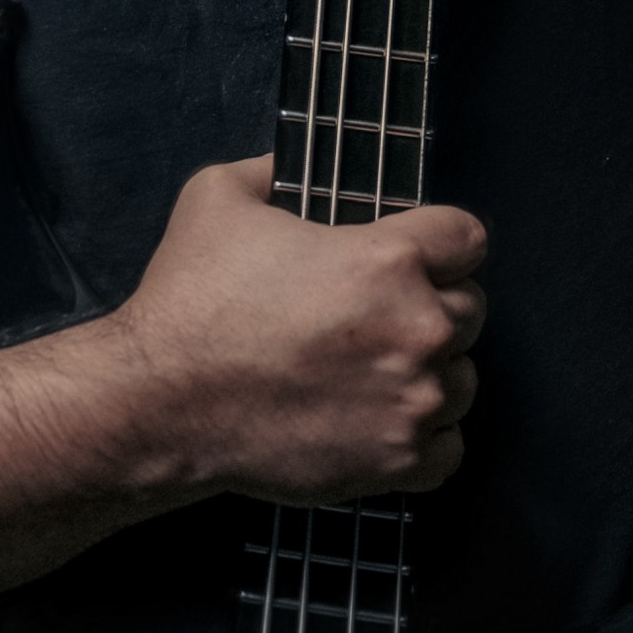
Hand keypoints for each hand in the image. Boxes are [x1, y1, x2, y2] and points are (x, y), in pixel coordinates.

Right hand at [116, 154, 485, 503]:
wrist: (161, 401)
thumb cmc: (192, 296)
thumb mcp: (219, 194)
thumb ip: (271, 171)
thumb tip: (287, 169)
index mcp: (388, 258)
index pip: (467, 237)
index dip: (440, 240)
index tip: (416, 252)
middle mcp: (416, 328)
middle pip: (471, 308)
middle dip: (433, 303)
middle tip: (380, 312)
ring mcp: (412, 402)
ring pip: (464, 379)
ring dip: (432, 371)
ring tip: (379, 368)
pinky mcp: (396, 463)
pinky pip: (449, 448)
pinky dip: (425, 436)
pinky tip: (383, 417)